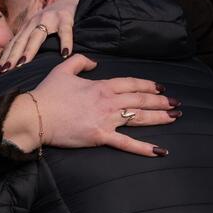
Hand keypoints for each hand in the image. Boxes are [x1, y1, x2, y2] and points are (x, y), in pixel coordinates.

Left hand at [0, 0, 84, 71]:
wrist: (69, 0)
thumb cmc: (51, 21)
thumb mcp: (36, 29)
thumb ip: (26, 42)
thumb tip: (14, 63)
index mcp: (26, 27)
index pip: (12, 44)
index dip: (4, 57)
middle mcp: (34, 22)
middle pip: (20, 41)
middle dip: (12, 56)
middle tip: (5, 71)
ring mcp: (49, 20)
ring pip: (37, 36)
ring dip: (28, 50)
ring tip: (23, 64)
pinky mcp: (65, 19)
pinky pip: (65, 32)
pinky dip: (65, 43)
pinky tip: (65, 55)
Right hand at [3, 55, 179, 156]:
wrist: (36, 116)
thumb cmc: (47, 94)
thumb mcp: (63, 69)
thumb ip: (82, 61)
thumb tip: (96, 62)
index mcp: (102, 85)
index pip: (132, 83)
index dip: (148, 85)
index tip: (160, 87)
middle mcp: (109, 101)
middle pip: (141, 100)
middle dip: (161, 101)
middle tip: (176, 103)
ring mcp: (107, 120)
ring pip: (140, 118)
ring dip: (160, 117)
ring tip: (175, 117)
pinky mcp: (101, 137)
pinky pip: (127, 143)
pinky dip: (144, 148)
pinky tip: (160, 151)